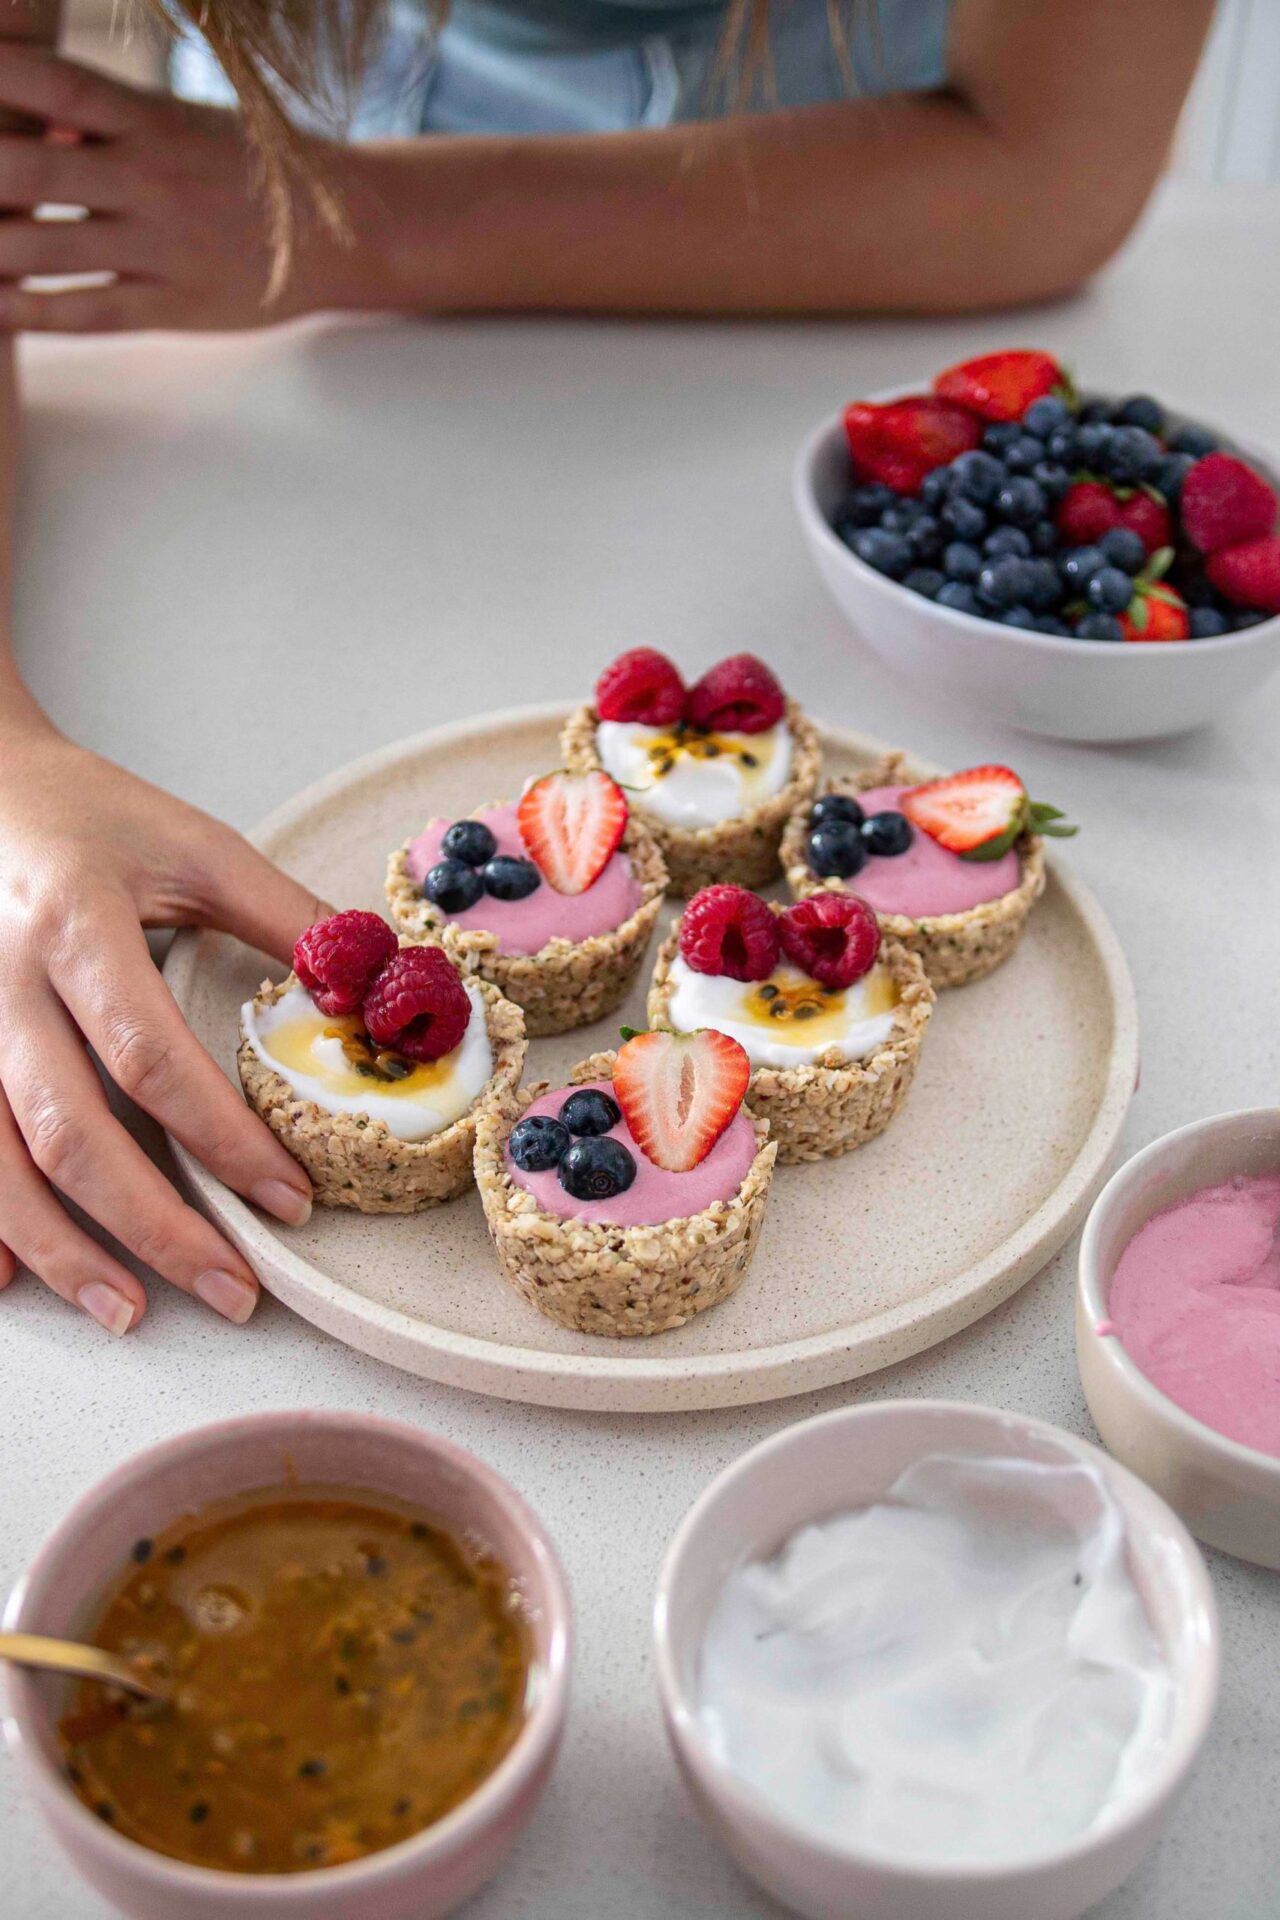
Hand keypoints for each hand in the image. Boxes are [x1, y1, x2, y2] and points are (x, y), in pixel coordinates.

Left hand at [0, 44, 369, 331]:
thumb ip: (106, 125)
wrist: (343, 232)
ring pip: (47, 251)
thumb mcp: (182, 124)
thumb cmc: (244, 170)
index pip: (55, 86)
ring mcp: (163, 248)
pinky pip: (88, 312)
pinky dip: (30, 312)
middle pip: (31, 174)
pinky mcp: (175, 307)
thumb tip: (29, 125)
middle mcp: (151, 180)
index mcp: (152, 121)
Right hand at [0, 711, 326, 1333]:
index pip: (149, 1057)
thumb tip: (385, 990)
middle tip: (230, 1288)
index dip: (220, 1137)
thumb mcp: (193, 846)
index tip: (289, 1199)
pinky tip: (14, 1282)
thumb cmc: (90, 818)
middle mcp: (1, 986)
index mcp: (75, 927)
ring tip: (130, 1313)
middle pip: (68, 1133)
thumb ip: (287, 918)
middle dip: (152, 1225)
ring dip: (62, 1252)